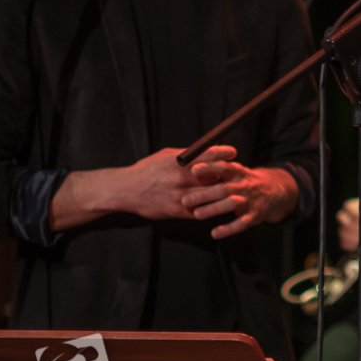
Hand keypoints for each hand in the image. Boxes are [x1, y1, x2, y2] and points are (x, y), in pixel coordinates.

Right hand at [116, 146, 235, 220]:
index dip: (224, 153)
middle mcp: (180, 179)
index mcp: (178, 162)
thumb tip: (209, 149)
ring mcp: (179, 196)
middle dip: (225, 174)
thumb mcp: (166, 155)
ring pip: (209, 195)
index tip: (233, 153)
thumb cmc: (147, 169)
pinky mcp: (176, 211)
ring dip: (220, 192)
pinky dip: (209, 207)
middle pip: (214, 176)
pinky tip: (215, 204)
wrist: (126, 191)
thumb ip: (188, 154)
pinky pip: (201, 210)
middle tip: (234, 172)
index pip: (209, 155)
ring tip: (227, 188)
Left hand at [181, 158, 297, 238]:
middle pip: (223, 189)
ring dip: (214, 209)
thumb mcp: (235, 170)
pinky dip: (229, 229)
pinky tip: (215, 233)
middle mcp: (244, 185)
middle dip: (204, 194)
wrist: (274, 190)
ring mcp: (249, 200)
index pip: (223, 167)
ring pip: (231, 204)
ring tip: (197, 214)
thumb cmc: (244, 180)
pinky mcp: (254, 215)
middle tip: (185, 200)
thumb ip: (217, 168)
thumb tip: (190, 164)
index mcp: (238, 172)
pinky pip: (241, 223)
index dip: (209, 168)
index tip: (193, 170)